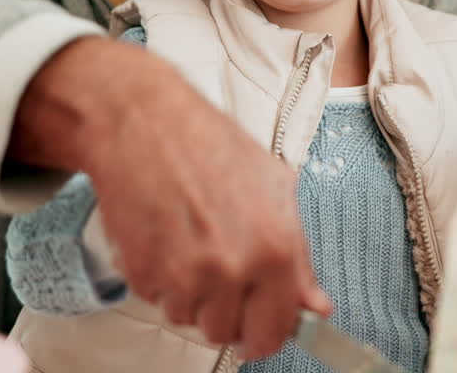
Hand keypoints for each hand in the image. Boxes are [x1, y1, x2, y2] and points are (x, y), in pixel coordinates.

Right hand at [11, 36, 332, 359]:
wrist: (143, 122)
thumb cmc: (208, 143)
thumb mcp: (274, 188)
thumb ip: (297, 256)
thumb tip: (314, 305)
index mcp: (275, 247)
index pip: (276, 329)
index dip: (267, 333)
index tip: (259, 329)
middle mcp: (233, 267)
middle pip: (227, 332)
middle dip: (225, 312)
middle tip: (220, 275)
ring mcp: (184, 274)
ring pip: (188, 318)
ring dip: (189, 294)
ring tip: (189, 245)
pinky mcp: (142, 272)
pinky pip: (155, 299)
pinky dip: (158, 279)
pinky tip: (165, 238)